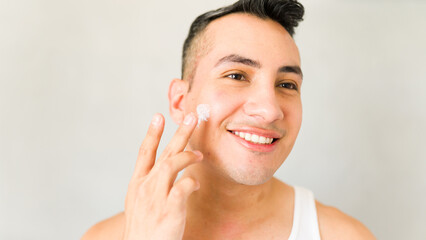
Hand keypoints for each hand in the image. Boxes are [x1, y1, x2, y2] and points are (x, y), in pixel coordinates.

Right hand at [122, 113, 201, 239]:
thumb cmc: (144, 228)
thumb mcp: (141, 202)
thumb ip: (153, 184)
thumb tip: (171, 170)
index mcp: (137, 183)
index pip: (144, 152)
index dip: (152, 133)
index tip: (158, 116)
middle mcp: (145, 186)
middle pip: (163, 153)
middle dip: (178, 133)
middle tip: (191, 117)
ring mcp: (156, 197)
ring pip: (172, 165)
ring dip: (188, 156)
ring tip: (200, 154)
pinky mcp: (169, 209)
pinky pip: (183, 187)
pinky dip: (191, 182)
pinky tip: (196, 183)